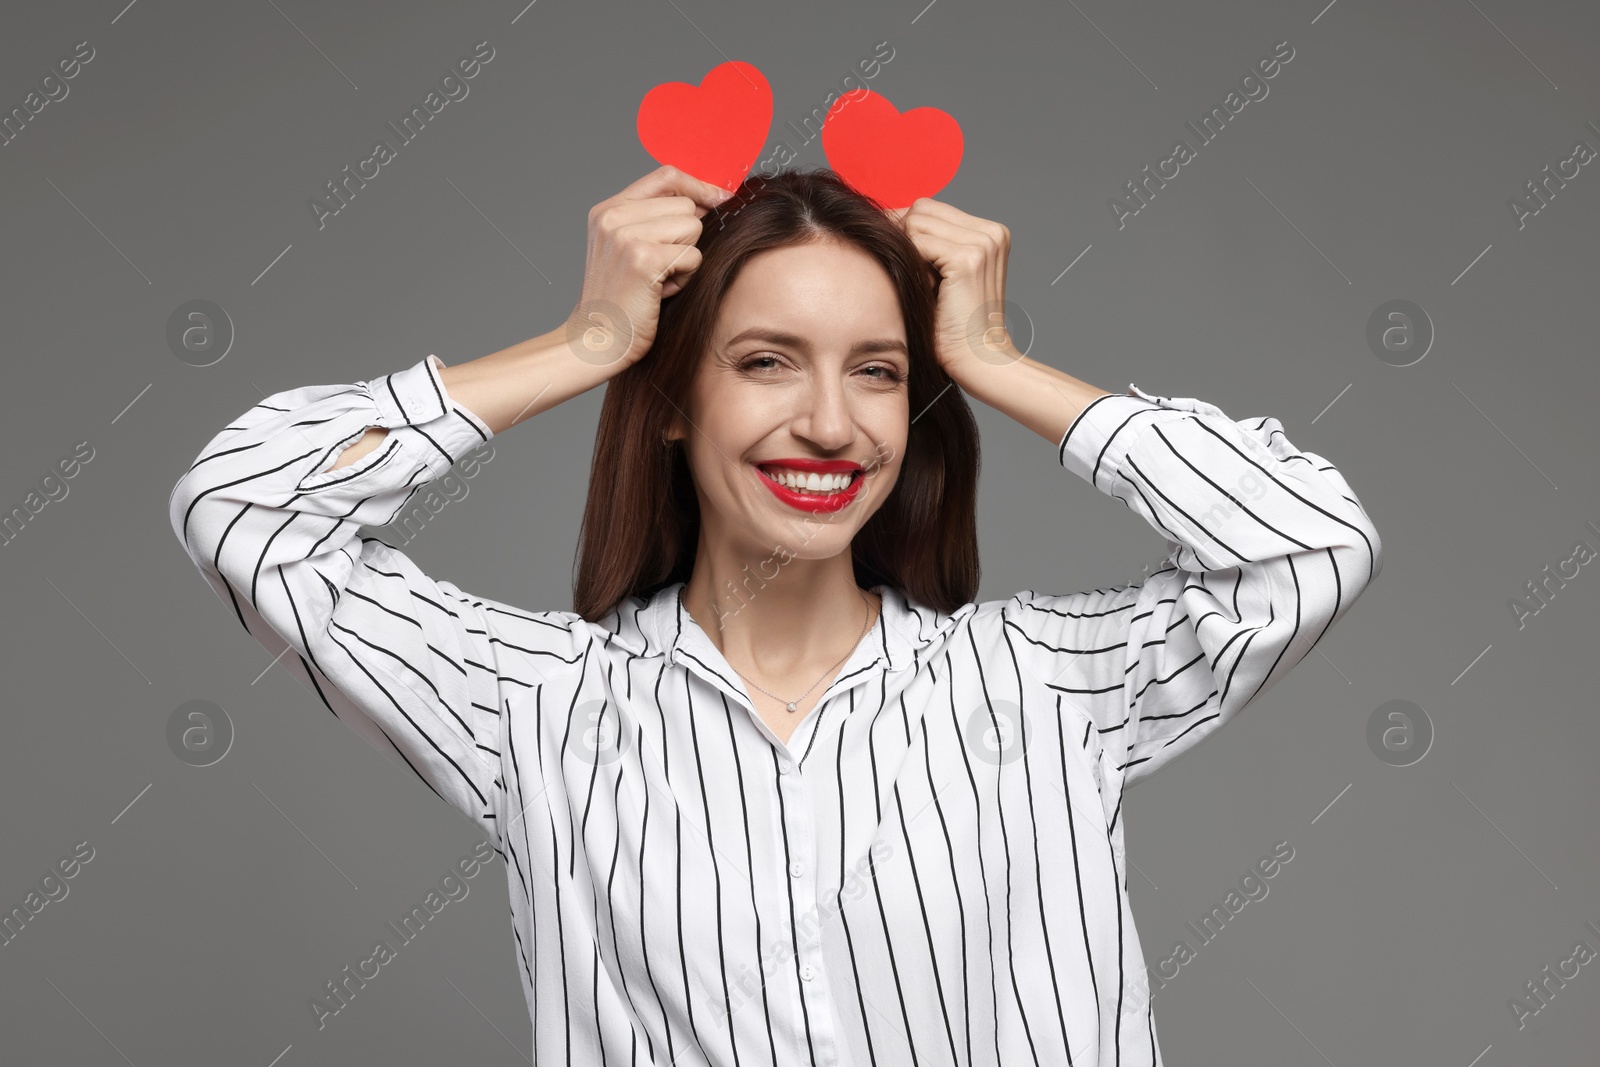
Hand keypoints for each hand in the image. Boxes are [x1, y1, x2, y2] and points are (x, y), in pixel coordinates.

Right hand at [566, 165, 731, 368]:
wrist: (596, 341)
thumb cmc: (620, 301)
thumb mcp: (626, 249)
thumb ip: (654, 220)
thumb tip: (708, 200)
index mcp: (608, 209)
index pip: (666, 175)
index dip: (699, 185)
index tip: (720, 198)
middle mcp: (613, 216)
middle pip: (686, 205)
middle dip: (686, 237)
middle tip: (660, 267)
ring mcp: (626, 236)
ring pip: (692, 228)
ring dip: (685, 258)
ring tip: (659, 279)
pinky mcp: (643, 259)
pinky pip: (693, 255)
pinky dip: (685, 277)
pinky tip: (660, 292)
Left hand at [888, 199, 1016, 377]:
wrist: (978, 359)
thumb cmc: (955, 326)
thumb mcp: (943, 276)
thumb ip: (928, 246)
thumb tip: (888, 219)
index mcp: (990, 233)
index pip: (931, 208)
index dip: (905, 226)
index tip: (891, 252)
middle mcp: (992, 232)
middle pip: (922, 209)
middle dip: (902, 235)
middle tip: (900, 270)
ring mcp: (983, 243)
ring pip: (916, 222)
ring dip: (906, 252)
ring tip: (917, 283)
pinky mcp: (969, 259)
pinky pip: (917, 242)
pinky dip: (909, 263)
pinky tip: (920, 288)